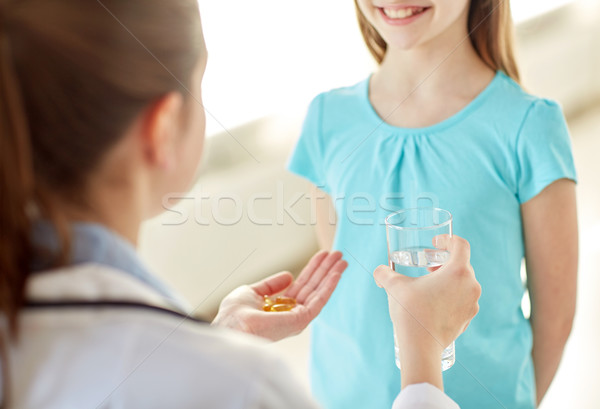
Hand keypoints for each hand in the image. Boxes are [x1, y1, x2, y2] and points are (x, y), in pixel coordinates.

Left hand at [212, 251, 346, 340]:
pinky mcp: (302, 319)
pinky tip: (336, 273)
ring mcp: (298, 317)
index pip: (302, 286)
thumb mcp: (253, 292)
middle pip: (313, 287)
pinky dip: (329, 286)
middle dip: (325, 270)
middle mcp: (292, 313)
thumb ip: (271, 285)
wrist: (232, 324)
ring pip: (319, 292)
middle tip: (337, 254)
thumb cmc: (235, 314)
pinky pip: (320, 300)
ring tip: (341, 260)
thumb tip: (289, 276)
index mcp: (281, 308)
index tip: (322, 256)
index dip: (312, 269)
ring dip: (332, 275)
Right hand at [373, 235, 480, 388]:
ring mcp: (472, 303)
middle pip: (462, 264)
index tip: (435, 244)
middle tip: (429, 266)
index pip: (461, 244)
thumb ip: (384, 273)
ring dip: (449, 279)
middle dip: (445, 262)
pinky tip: (435, 302)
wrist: (420, 346)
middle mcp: (471, 285)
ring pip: (464, 282)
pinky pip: (463, 299)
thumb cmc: (410, 312)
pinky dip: (452, 295)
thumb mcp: (394, 286)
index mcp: (458, 271)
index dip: (447, 240)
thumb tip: (379, 271)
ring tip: (430, 285)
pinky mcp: (468, 317)